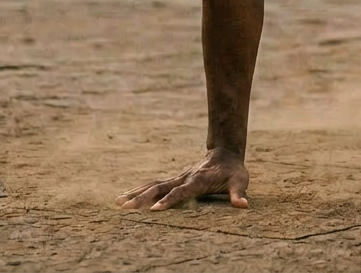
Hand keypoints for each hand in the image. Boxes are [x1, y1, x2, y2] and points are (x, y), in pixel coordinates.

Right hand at [116, 148, 248, 210]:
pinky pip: (155, 184)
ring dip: (136, 193)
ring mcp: (178, 177)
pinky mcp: (175, 179)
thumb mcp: (240, 180)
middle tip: (124, 207)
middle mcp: (185, 178)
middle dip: (142, 198)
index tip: (153, 210)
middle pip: (160, 188)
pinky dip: (140, 189)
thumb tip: (243, 205)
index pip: (181, 192)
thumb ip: (239, 193)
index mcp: (198, 180)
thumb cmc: (233, 170)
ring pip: (154, 185)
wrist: (226, 151)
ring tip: (117, 202)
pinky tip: (125, 196)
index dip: (168, 201)